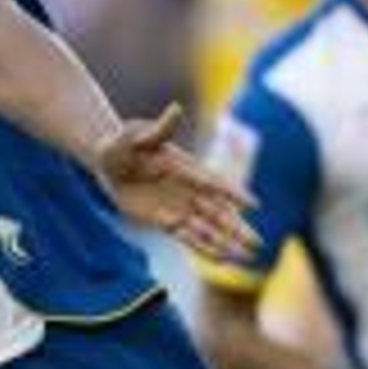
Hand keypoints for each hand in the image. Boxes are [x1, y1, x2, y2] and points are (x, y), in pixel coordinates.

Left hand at [93, 103, 260, 262]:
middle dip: (238, 229)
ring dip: (227, 243)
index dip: (234, 194)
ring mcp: (179, 207)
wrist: (108, 160)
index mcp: (186, 168)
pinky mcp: (165, 221)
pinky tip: (223, 258)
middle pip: (219, 213)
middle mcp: (188, 190)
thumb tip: (175, 109)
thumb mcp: (138, 135)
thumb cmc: (124, 142)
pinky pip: (189, 237)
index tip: (254, 205)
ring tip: (247, 259)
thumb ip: (161, 129)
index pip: (214, 183)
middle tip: (259, 244)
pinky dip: (205, 248)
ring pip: (208, 229)